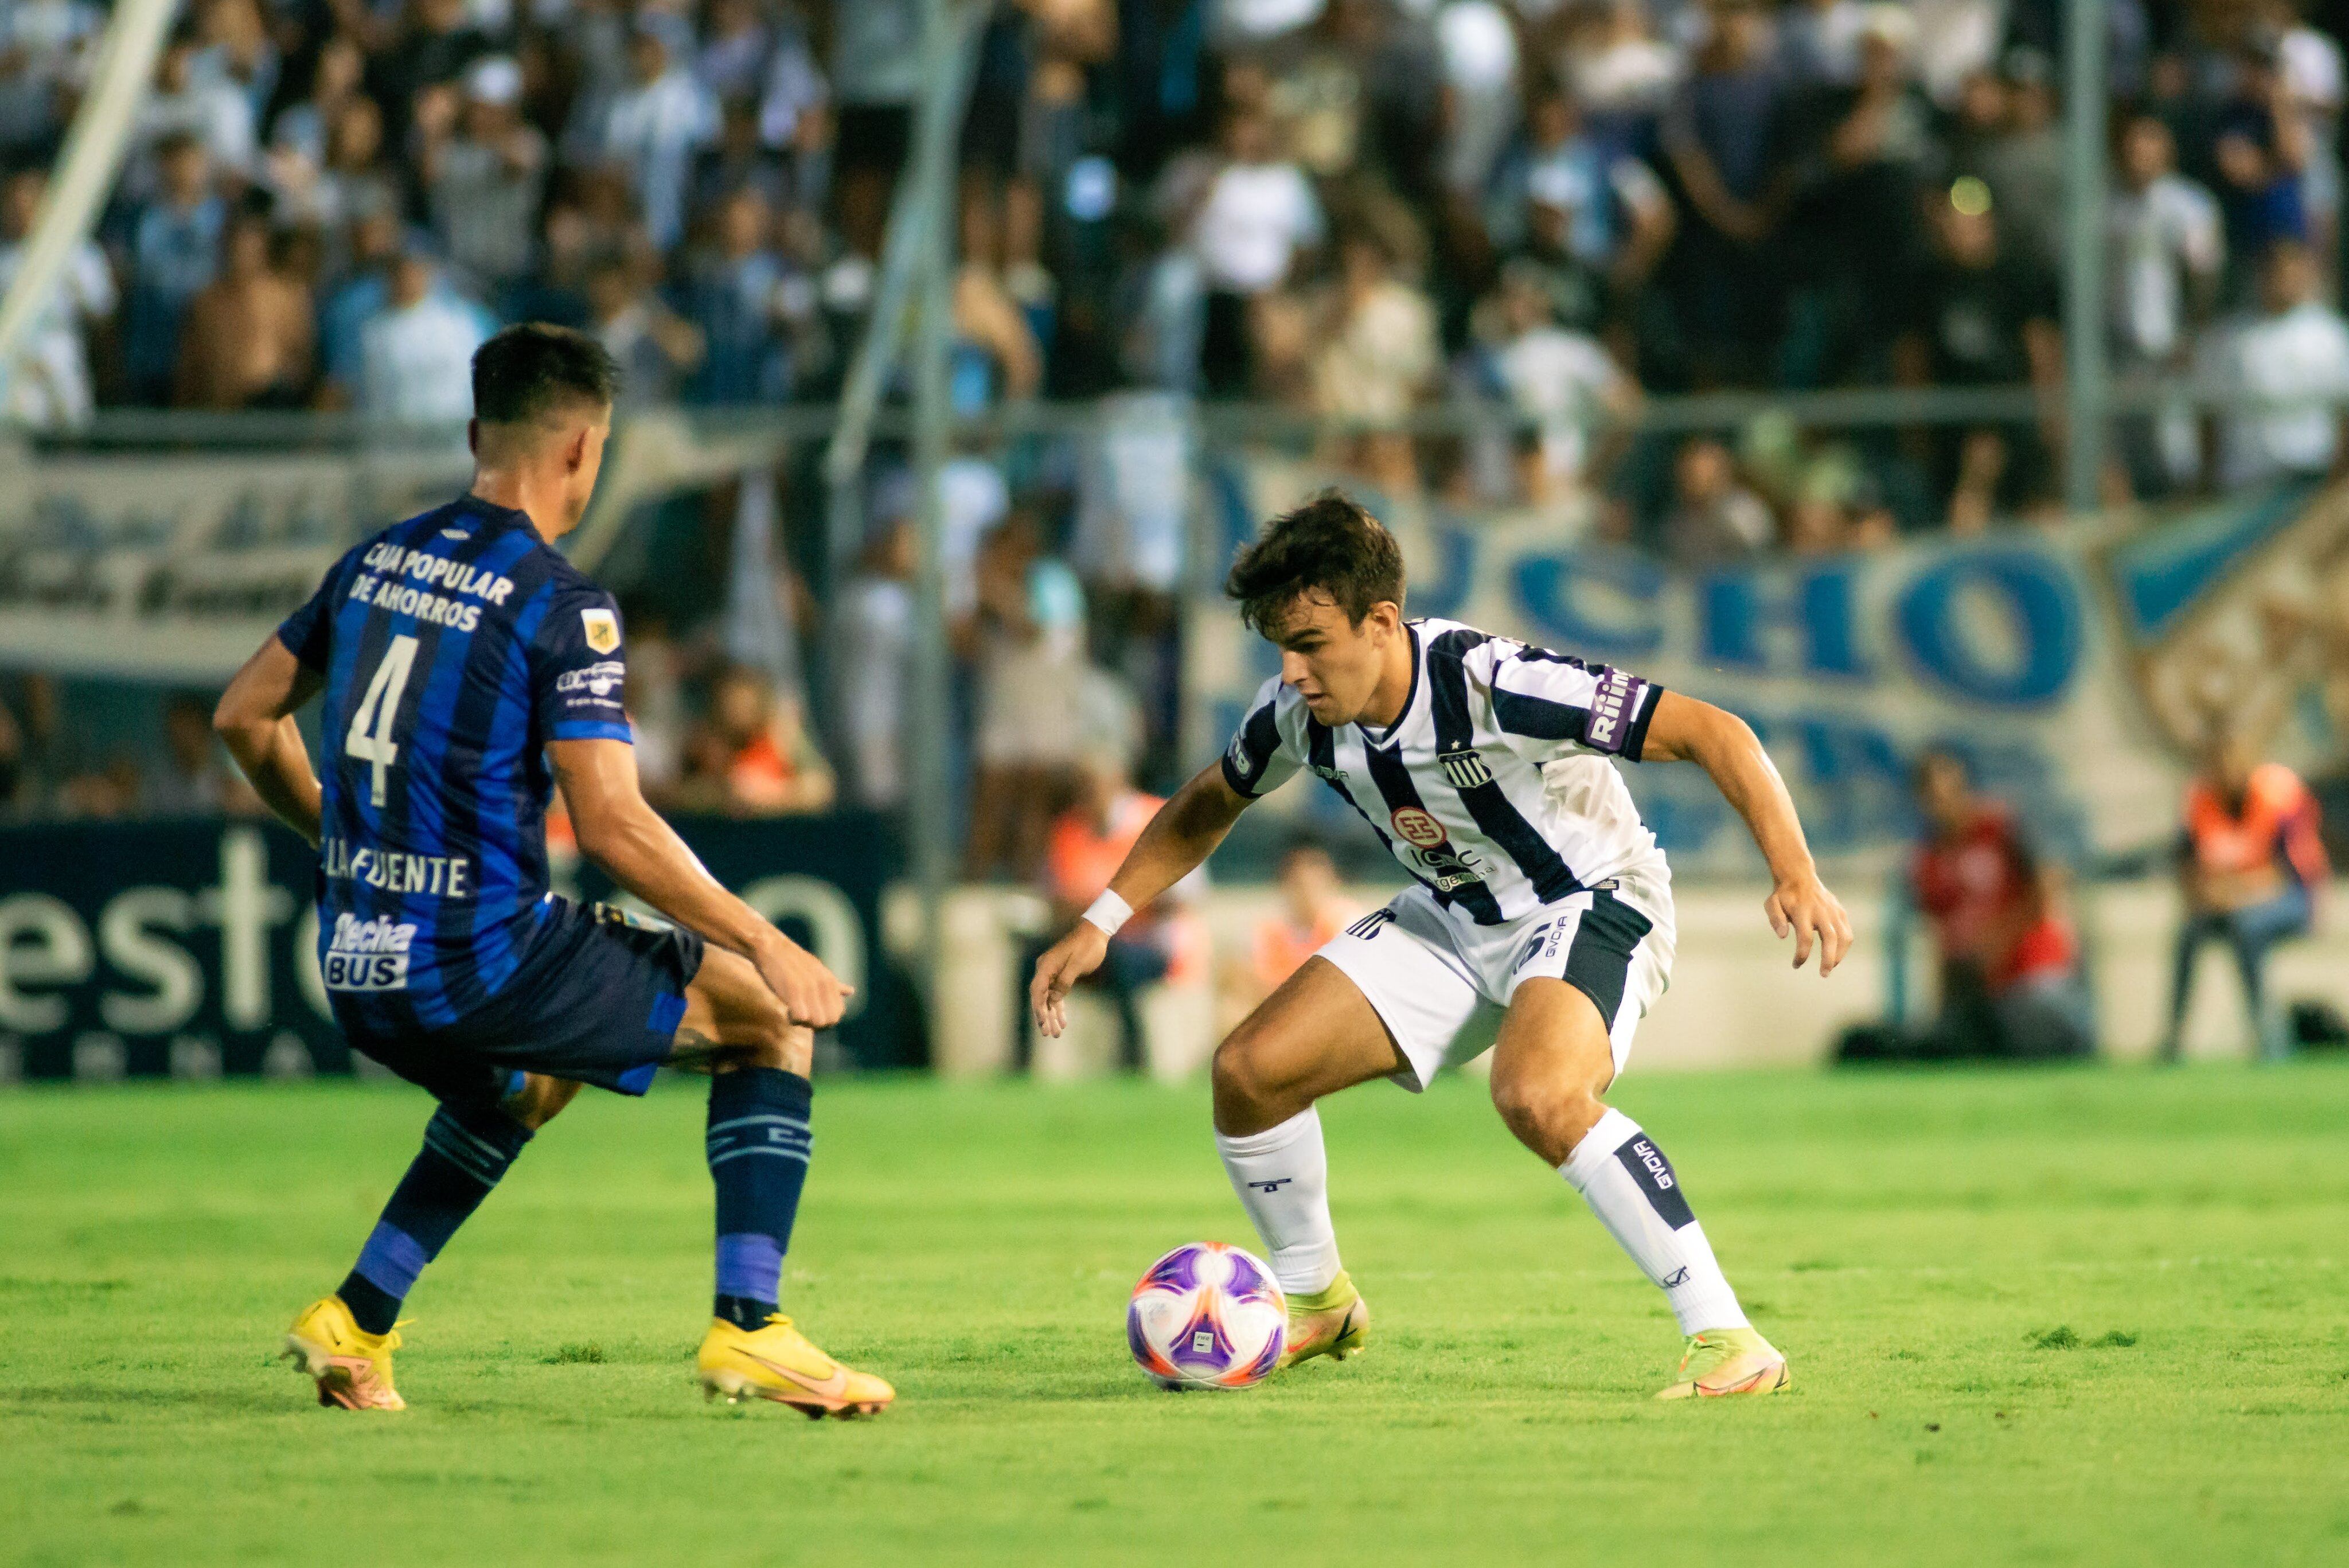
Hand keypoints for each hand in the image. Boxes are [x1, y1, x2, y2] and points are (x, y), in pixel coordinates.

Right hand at [753, 931, 852, 1027]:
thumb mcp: (818, 971)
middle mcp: (823, 985)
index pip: (838, 1013)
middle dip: (817, 1025)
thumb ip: (834, 985)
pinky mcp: (793, 991)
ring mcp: (809, 988)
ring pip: (817, 1022)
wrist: (770, 947)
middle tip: (802, 1015)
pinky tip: (787, 1011)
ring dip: (805, 1023)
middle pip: (830, 1021)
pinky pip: (801, 1018)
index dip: (826, 1019)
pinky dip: (794, 1020)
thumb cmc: (792, 961)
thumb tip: (851, 991)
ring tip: (794, 1012)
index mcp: (830, 981)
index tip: (811, 1014)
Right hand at [1030, 922, 1109, 1037]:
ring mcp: (1052, 972)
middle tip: (1048, 1033)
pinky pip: (1056, 994)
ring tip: (1057, 1033)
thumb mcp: (1078, 965)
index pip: (1037, 991)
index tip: (1043, 1024)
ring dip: (1052, 1015)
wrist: (1095, 932)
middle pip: (1040, 997)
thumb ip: (1064, 982)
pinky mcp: (1060, 974)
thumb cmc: (1088, 947)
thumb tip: (1053, 999)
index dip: (1039, 1009)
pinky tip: (1063, 1020)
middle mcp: (1045, 969)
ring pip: (1048, 998)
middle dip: (1044, 1017)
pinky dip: (1059, 1007)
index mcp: (1046, 965)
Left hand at [1765, 870, 1852, 975]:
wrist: (1800, 876)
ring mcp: (1833, 911)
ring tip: (1830, 967)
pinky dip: (1844, 946)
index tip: (1796, 964)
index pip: (1805, 937)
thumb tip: (1782, 936)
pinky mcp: (1840, 912)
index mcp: (1802, 910)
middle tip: (1824, 974)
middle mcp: (1821, 911)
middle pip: (1830, 939)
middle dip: (1828, 959)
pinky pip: (1847, 932)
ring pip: (1844, 937)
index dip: (1802, 954)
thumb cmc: (1783, 895)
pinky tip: (1835, 956)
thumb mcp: (1771, 903)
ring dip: (1839, 955)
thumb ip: (1775, 919)